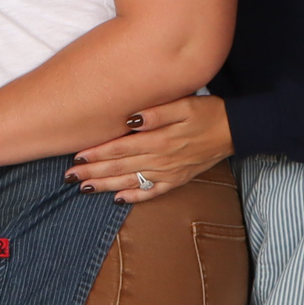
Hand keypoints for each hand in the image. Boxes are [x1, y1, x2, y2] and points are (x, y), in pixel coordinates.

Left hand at [67, 96, 230, 203]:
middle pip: (120, 166)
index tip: (76, 156)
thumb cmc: (207, 112)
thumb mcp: (184, 104)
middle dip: (93, 172)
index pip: (120, 147)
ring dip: (106, 186)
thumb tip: (131, 118)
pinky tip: (118, 200)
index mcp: (160, 139)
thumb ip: (157, 112)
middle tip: (70, 176)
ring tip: (84, 189)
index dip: (97, 153)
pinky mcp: (177, 180)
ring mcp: (169, 172)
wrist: (234, 130)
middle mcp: (161, 159)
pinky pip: (152, 192)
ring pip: (131, 181)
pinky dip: (134, 197)